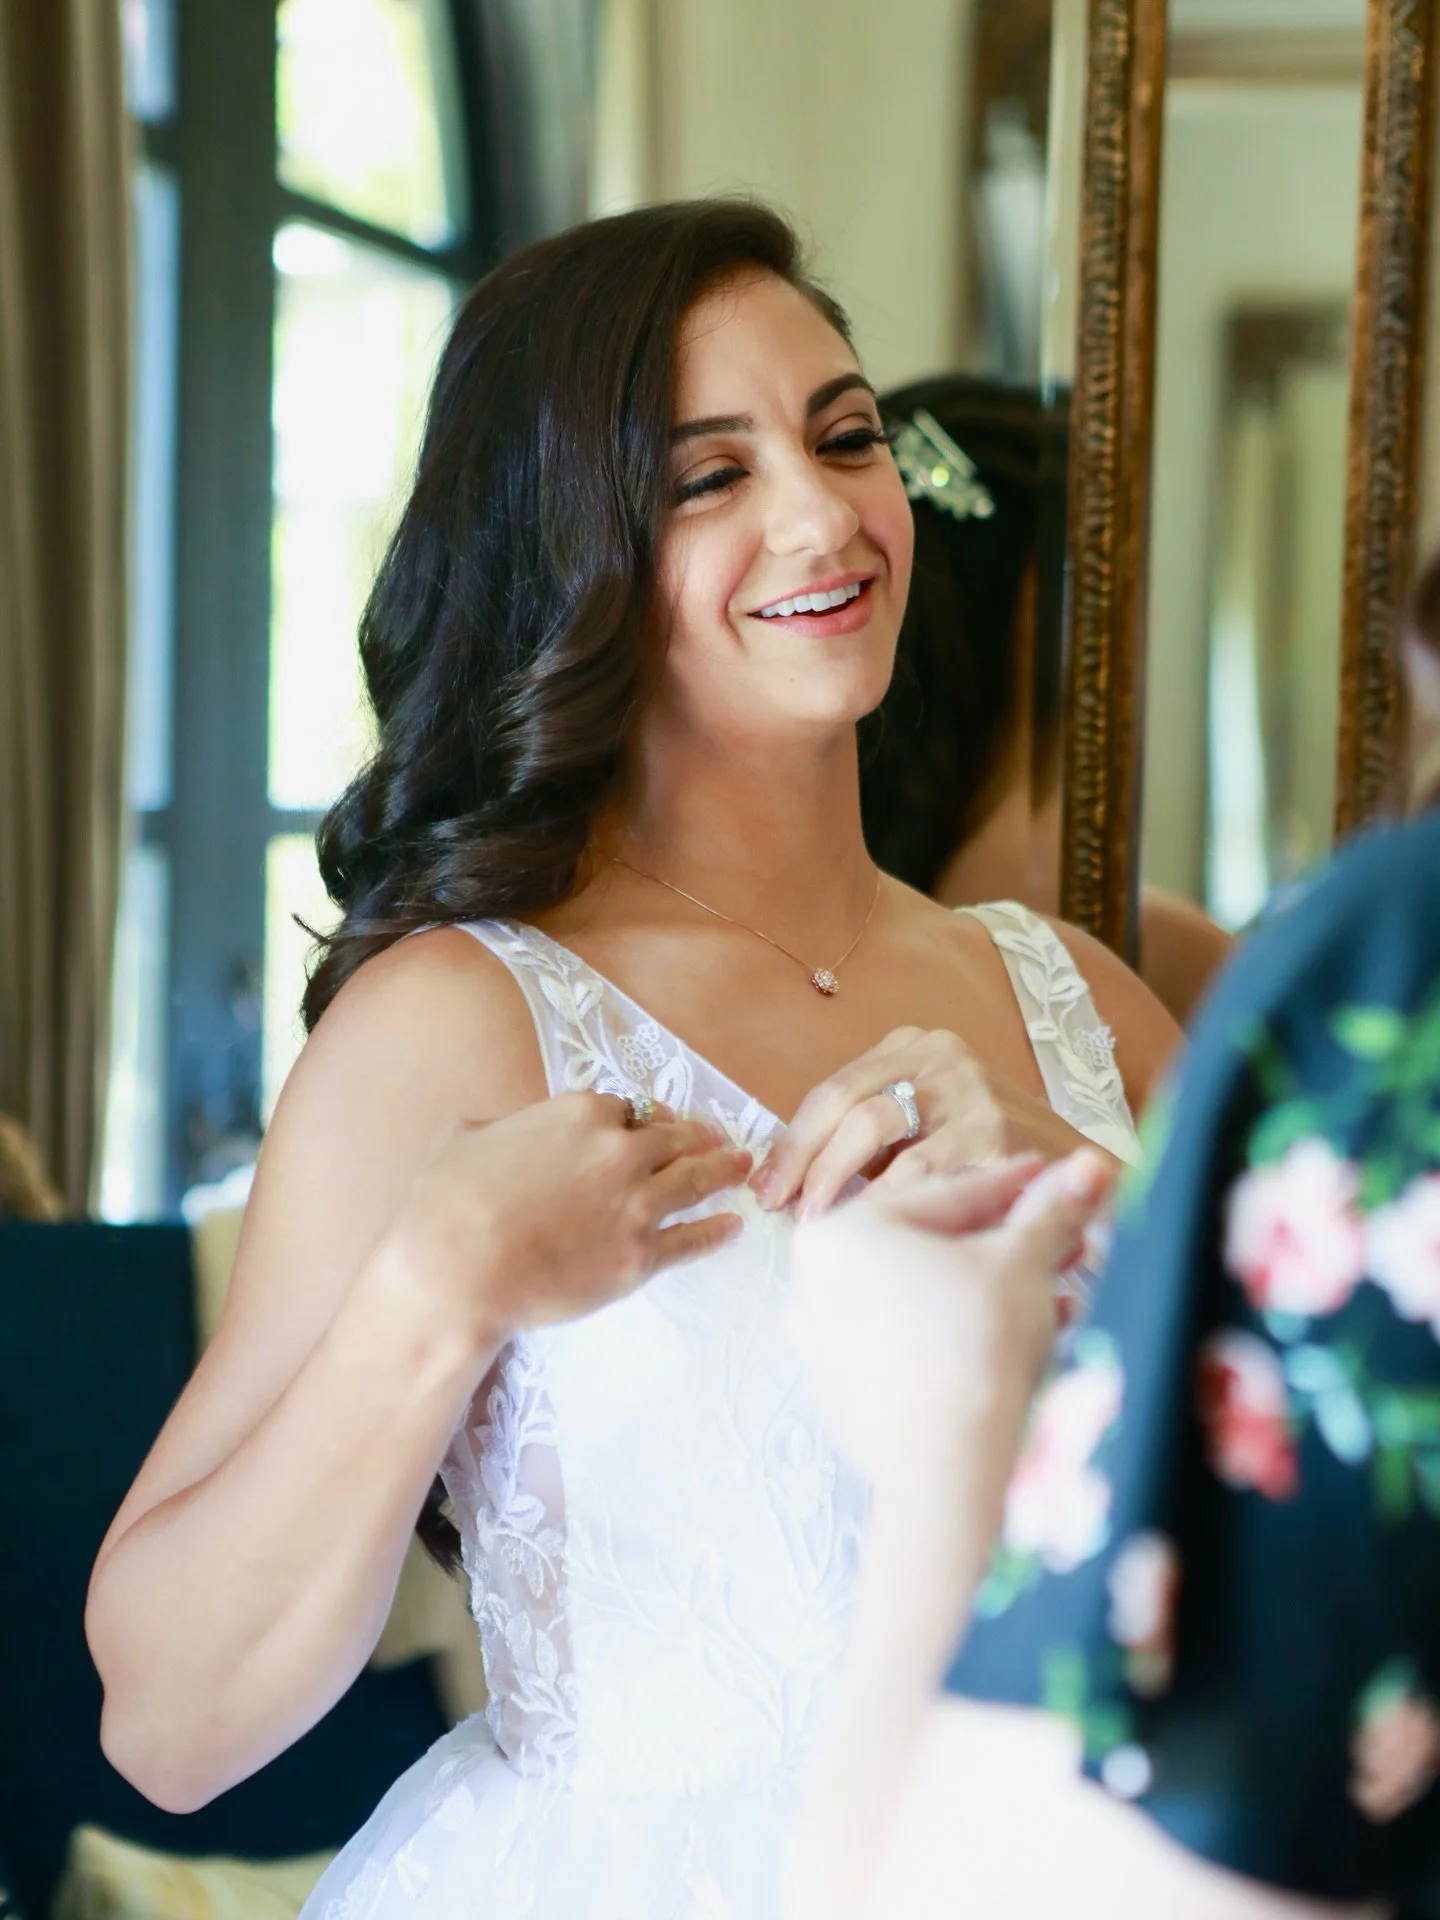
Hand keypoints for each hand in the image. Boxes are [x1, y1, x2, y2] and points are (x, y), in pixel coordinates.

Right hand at [383, 1093, 751, 1349]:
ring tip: (741, 1168)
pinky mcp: (640, 1259)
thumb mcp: (467, 1134)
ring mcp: (637, 1207)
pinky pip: (692, 1241)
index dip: (640, 1120)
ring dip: (723, 1171)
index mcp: (581, 1113)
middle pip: (675, 1140)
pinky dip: (717, 1231)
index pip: (628, 1110)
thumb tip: (512, 1130)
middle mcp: (620, 1152)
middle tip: (718, 1140)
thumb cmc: (446, 1202)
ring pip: (695, 1181)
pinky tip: (732, 1226)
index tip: (653, 1125)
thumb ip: (506, 1124)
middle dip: (697, 1138)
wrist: (455, 1272)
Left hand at [753, 1026, 1096, 1218]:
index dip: (793, 1141)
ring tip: (820, 1223)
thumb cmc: (991, 1162)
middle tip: (781, 1209)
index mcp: (914, 1048)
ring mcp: (967, 1088)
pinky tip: (870, 1230)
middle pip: (842, 1101)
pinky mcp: (992, 1129)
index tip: (766, 1186)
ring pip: (871, 1127)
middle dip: (802, 1160)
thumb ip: (871, 1136)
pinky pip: (918, 1170)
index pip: (832, 1090)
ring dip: (834, 1181)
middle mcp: (939, 1055)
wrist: (1087, 1178)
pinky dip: (886, 1202)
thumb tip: (788, 1176)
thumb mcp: (928, 1125)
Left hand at [786, 1152, 1112, 1488]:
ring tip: (1059, 1297)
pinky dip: (965, 1338)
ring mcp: (825, 1345)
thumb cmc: (973, 1346)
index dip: (1015, 1185)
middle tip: (1068, 1241)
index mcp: (839, 1234)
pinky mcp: (847, 1397)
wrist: (948, 1470)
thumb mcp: (1020, 1264)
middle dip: (1010, 1248)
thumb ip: (1051, 1212)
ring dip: (996, 1295)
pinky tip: (1024, 1343)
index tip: (1057, 1176)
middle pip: (933, 1250)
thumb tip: (1092, 1167)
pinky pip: (914, 1347)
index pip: (947, 1196)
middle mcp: (815, 1285)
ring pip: (927, 1301)